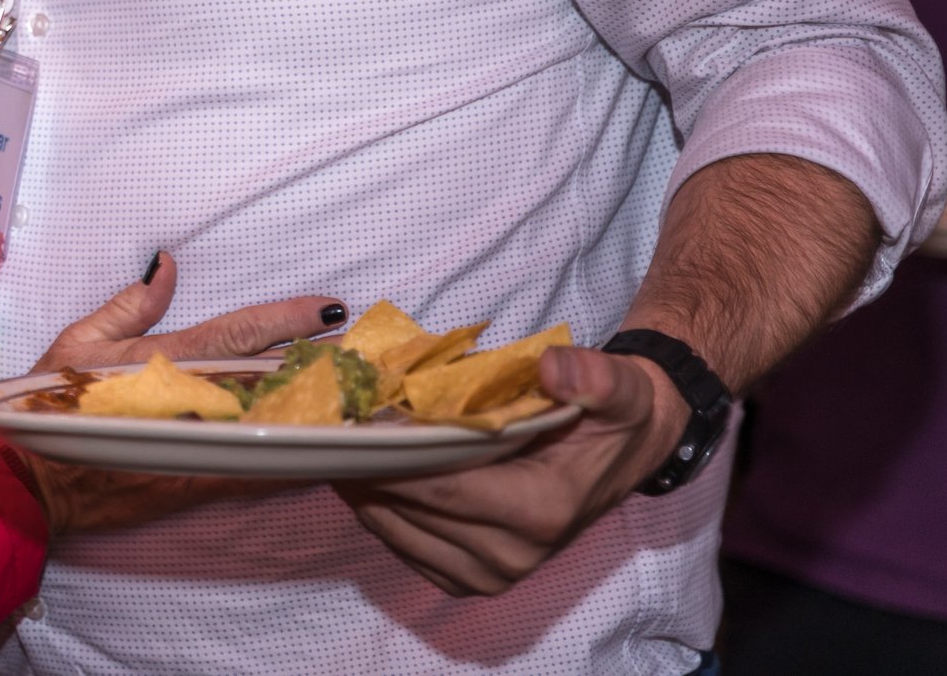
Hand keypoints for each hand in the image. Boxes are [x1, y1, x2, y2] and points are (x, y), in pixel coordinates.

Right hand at [18, 252, 345, 536]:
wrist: (37, 484)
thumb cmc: (48, 404)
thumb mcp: (77, 341)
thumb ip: (130, 304)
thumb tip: (170, 263)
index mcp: (161, 360)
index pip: (237, 331)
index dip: (285, 317)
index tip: (329, 306)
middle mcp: (188, 403)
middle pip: (268, 378)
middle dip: (317, 361)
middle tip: (366, 348)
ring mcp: (198, 446)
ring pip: (269, 422)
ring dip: (312, 404)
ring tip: (356, 388)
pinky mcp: (199, 482)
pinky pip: (255, 467)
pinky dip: (291, 453)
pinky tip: (326, 442)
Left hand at [338, 345, 686, 595]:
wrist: (622, 452)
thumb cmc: (609, 416)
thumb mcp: (617, 387)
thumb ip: (591, 376)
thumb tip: (553, 370)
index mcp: (541, 512)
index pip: (443, 488)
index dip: (390, 455)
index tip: (345, 420)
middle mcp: (512, 556)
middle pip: (409, 510)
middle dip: (364, 465)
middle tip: (323, 422)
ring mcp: (487, 573)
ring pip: (394, 530)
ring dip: (360, 486)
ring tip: (334, 440)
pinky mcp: (465, 576)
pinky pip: (400, 543)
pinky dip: (375, 506)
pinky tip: (360, 467)